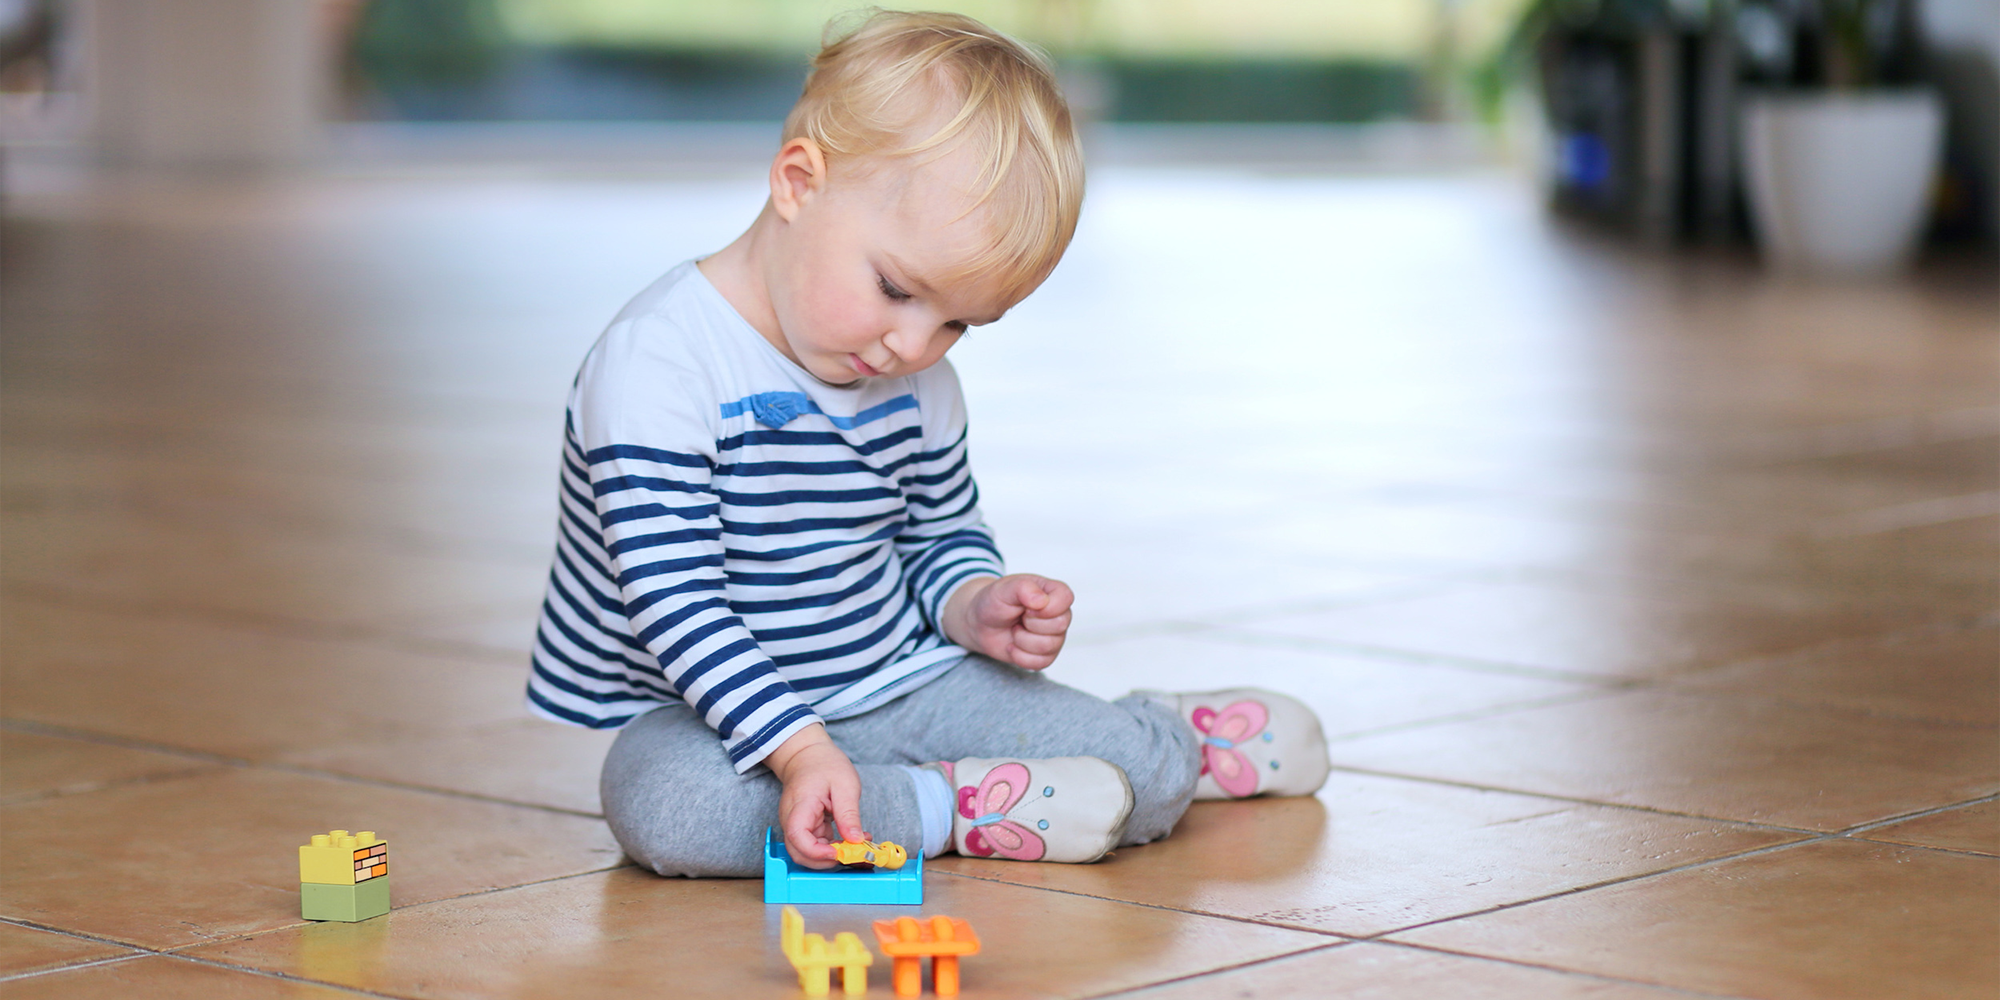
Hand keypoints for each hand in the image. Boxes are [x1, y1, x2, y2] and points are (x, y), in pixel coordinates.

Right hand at [763, 724, 865, 868]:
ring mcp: (796, 824)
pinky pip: (815, 845)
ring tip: (856, 847)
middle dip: (825, 861)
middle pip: (799, 853)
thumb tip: (856, 840)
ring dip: (831, 856)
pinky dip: (833, 848)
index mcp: (800, 806)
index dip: (817, 852)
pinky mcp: (805, 827)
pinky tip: (851, 840)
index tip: (838, 853)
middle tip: (852, 855)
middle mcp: (792, 819)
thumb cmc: (824, 764)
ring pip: (808, 853)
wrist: (807, 755)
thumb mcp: (845, 784)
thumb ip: (849, 814)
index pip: (798, 836)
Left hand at [940, 574, 1073, 669]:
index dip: (1046, 607)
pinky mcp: (1046, 655)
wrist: (980, 624)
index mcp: (1052, 591)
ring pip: (1049, 646)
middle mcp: (1058, 614)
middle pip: (1059, 625)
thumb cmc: (994, 602)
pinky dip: (1020, 656)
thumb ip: (1023, 587)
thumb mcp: (1003, 589)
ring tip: (1014, 630)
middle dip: (1030, 624)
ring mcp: (1054, 636)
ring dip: (1022, 640)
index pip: (1066, 598)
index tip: (1026, 607)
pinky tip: (1012, 646)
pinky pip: (1041, 663)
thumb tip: (1042, 600)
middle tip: (1018, 617)